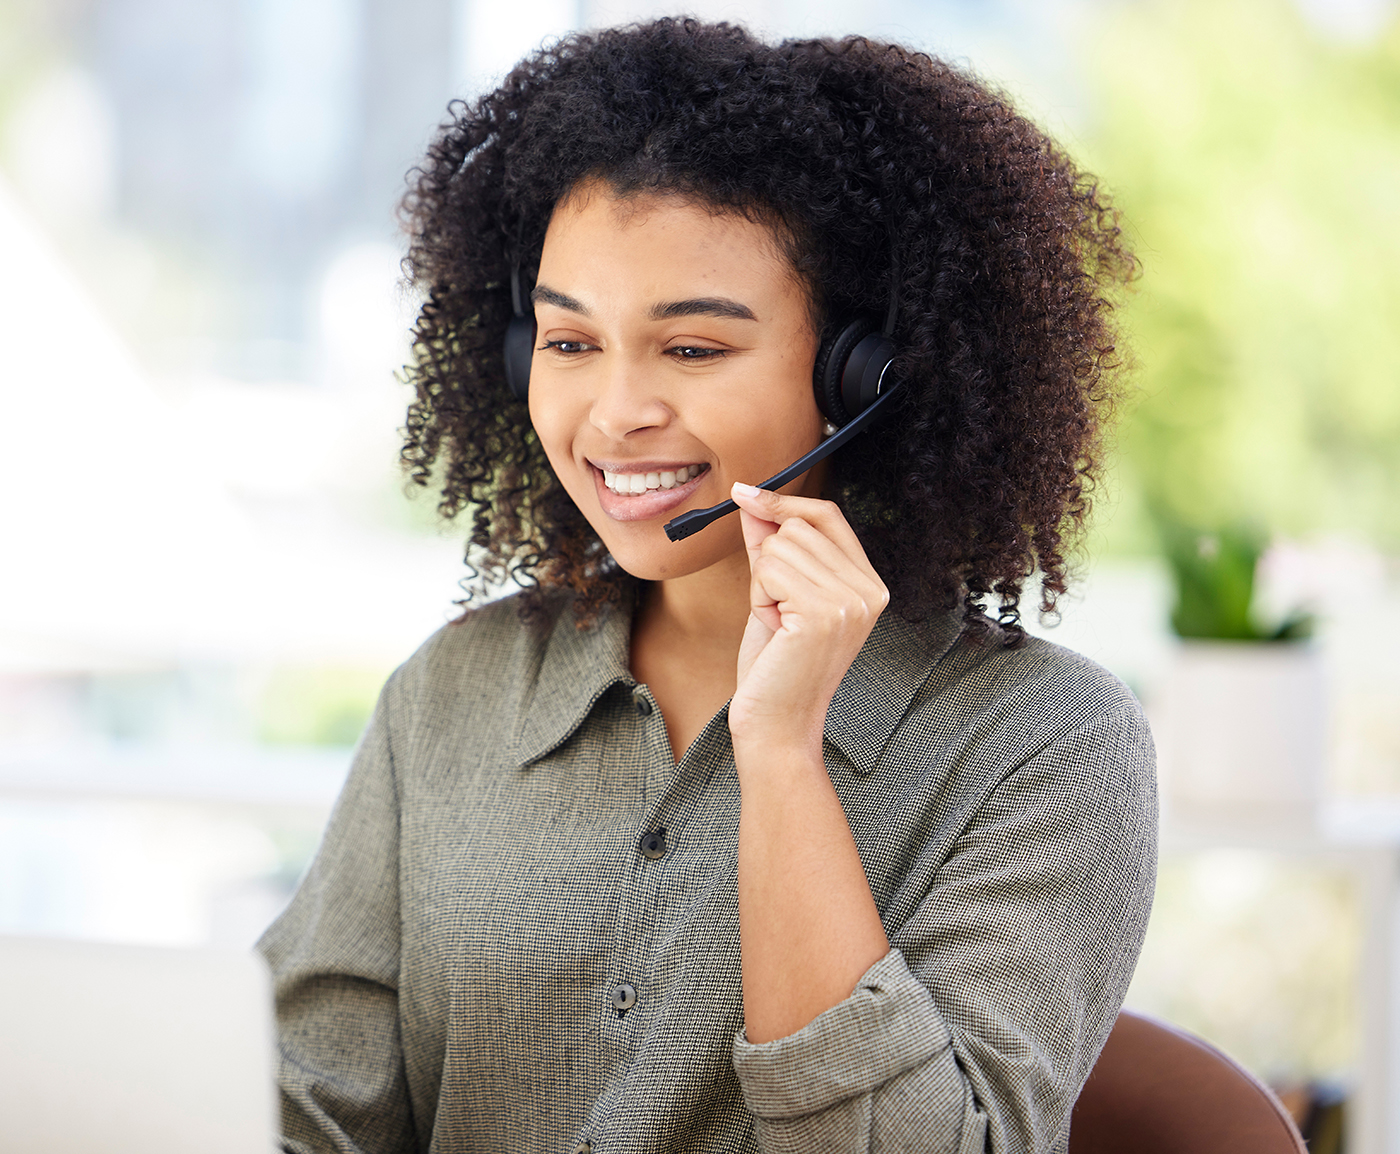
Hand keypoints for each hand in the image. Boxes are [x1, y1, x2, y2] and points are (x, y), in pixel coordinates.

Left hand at [727, 482, 889, 753]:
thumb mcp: (774, 595)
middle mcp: (870, 591)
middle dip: (769, 563)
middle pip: (798, 528)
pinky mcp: (824, 613)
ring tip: (778, 624)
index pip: (828, 516)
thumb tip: (752, 500)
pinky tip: (774, 629)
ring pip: (778, 547)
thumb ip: (769, 547)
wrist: (776, 724)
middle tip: (777, 610)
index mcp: (869, 585)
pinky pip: (768, 569)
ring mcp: (851, 601)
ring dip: (761, 584)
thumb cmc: (775, 666)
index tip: (744, 493)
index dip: (784, 502)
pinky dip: (758, 597)